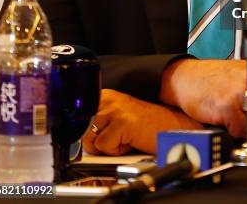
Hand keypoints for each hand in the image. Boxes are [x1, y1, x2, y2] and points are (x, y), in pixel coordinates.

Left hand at [83, 89, 202, 154]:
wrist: (170, 126)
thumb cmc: (145, 124)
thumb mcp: (116, 116)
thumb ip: (97, 121)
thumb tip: (76, 135)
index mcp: (105, 95)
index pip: (79, 118)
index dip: (88, 132)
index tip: (98, 133)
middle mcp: (108, 98)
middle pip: (82, 130)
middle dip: (97, 141)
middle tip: (118, 136)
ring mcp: (114, 109)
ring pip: (91, 140)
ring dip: (107, 146)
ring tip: (125, 137)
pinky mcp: (122, 122)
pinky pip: (104, 146)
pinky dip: (117, 151)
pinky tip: (131, 141)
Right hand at [160, 59, 246, 137]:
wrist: (185, 77)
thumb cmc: (214, 79)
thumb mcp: (244, 79)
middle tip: (246, 117)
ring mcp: (242, 92)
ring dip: (246, 127)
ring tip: (233, 113)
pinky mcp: (228, 106)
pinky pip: (241, 131)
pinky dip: (232, 130)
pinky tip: (222, 116)